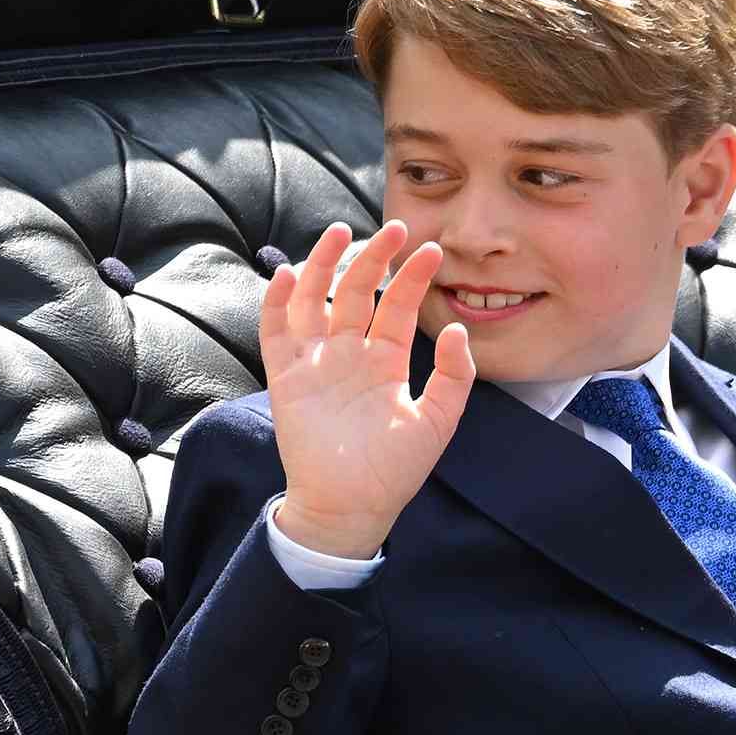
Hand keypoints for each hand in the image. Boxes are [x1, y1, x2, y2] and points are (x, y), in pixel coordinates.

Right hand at [263, 221, 475, 557]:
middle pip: (358, 292)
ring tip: (340, 233)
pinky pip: (277, 330)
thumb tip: (458, 330)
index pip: (399, 306)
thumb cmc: (395, 469)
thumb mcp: (438, 421)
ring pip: (316, 300)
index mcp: (386, 361)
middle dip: (374, 258)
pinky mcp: (286, 376)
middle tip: (394, 228)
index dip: (413, 277)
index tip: (431, 249)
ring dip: (324, 265)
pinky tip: (292, 275)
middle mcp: (350, 353)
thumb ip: (454, 377)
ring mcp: (316, 361)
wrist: (352, 506)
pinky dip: (280, 301)